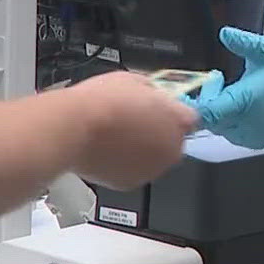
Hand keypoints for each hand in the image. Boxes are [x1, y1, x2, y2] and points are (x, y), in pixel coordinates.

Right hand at [67, 71, 196, 188]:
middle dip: (158, 131)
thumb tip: (153, 95)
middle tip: (134, 120)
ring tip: (117, 134)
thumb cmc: (99, 102)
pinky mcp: (131, 184)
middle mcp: (170, 149)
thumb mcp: (132, 80)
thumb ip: (153, 91)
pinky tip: (109, 148)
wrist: (73, 129)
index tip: (161, 108)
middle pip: (173, 140)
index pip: (189, 117)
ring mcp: (152, 169)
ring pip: (154, 158)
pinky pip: (134, 171)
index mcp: (177, 121)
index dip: (173, 111)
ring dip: (142, 149)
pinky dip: (126, 163)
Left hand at [191, 28, 263, 149]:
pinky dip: (226, 118)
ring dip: (216, 108)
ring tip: (227, 88)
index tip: (183, 93)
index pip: (209, 112)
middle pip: (210, 119)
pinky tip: (235, 101)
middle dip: (206, 99)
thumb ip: (242, 42)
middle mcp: (249, 122)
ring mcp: (252, 134)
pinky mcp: (255, 139)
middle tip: (215, 79)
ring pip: (218, 126)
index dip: (192, 104)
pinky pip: (229, 132)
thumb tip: (226, 34)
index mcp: (248, 101)